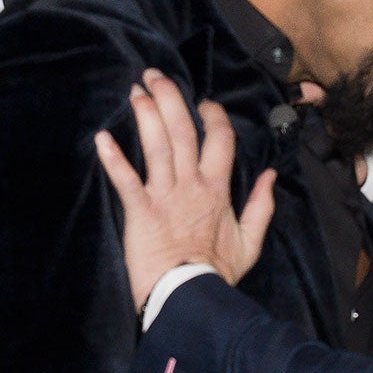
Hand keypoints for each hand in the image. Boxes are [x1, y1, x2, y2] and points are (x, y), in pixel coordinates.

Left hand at [94, 70, 274, 310]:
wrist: (190, 296)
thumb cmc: (217, 272)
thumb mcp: (250, 241)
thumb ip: (261, 205)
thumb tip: (270, 176)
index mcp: (218, 189)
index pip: (219, 140)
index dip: (213, 116)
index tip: (204, 102)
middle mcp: (191, 185)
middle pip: (182, 131)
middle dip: (170, 99)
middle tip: (155, 75)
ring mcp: (164, 196)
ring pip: (156, 146)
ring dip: (145, 115)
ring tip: (136, 91)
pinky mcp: (140, 212)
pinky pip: (126, 180)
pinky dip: (113, 158)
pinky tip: (102, 137)